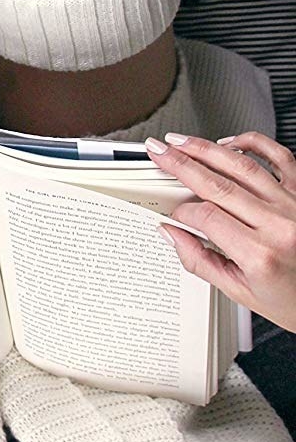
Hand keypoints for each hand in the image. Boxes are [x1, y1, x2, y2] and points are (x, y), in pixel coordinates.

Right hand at [145, 131, 295, 333]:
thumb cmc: (292, 299)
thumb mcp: (241, 291)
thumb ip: (200, 261)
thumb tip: (172, 234)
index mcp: (260, 254)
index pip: (206, 217)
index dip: (182, 211)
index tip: (173, 214)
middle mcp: (279, 225)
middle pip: (217, 184)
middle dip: (181, 164)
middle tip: (159, 151)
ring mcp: (293, 204)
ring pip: (242, 165)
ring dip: (206, 149)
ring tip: (182, 142)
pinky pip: (279, 156)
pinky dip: (252, 142)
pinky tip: (230, 143)